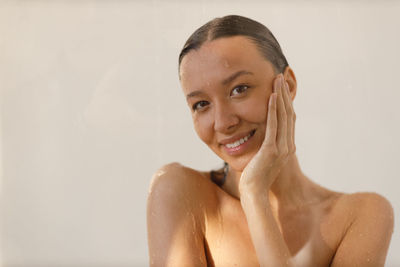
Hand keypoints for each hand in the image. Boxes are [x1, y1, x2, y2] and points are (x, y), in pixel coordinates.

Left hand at [239, 74, 295, 195]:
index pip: (289, 120)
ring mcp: (281, 148)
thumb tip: (264, 137)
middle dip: (285, 94)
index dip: (287, 102)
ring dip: (280, 97)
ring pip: (283, 116)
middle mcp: (288, 146)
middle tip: (281, 77)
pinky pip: (273, 126)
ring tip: (277, 80)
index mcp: (287, 147)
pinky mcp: (271, 150)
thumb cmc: (255, 178)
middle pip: (289, 114)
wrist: (254, 193)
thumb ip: (267, 147)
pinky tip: (271, 97)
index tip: (282, 88)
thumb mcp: (264, 159)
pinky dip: (273, 110)